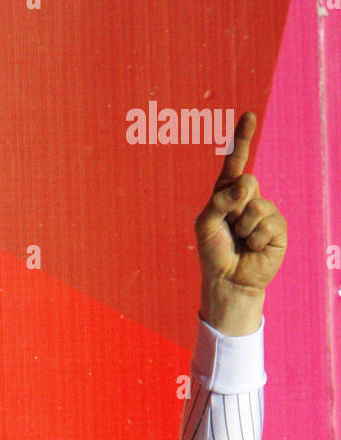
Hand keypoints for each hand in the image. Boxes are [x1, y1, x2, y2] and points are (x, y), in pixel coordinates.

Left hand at [195, 111, 286, 330]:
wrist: (228, 281)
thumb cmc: (214, 252)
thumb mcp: (204, 223)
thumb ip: (218, 200)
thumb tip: (244, 185)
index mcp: (228, 193)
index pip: (235, 162)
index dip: (242, 139)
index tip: (248, 115)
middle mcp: (249, 198)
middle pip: (246, 182)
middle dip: (234, 205)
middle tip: (230, 227)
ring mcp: (265, 212)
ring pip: (256, 206)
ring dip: (243, 228)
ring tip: (241, 241)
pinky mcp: (278, 228)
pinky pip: (266, 224)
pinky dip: (255, 238)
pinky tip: (253, 248)